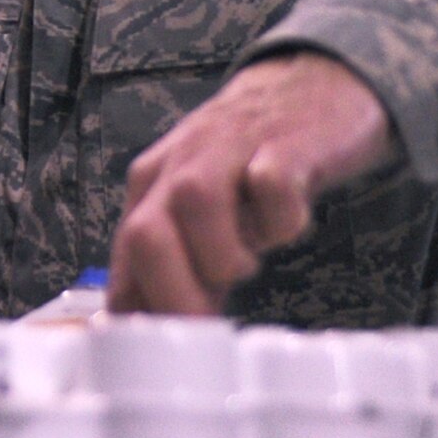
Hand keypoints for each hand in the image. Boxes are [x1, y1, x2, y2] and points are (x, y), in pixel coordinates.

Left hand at [106, 52, 394, 315]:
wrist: (311, 84)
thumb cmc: (252, 163)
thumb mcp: (203, 210)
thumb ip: (180, 263)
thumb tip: (161, 334)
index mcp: (153, 187)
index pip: (126, 257)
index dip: (142, 312)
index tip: (167, 352)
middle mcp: (180, 164)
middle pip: (147, 232)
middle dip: (174, 295)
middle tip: (210, 323)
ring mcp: (230, 148)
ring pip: (196, 202)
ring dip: (223, 254)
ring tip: (248, 264)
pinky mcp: (284, 142)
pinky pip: (272, 181)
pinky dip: (281, 217)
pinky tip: (288, 223)